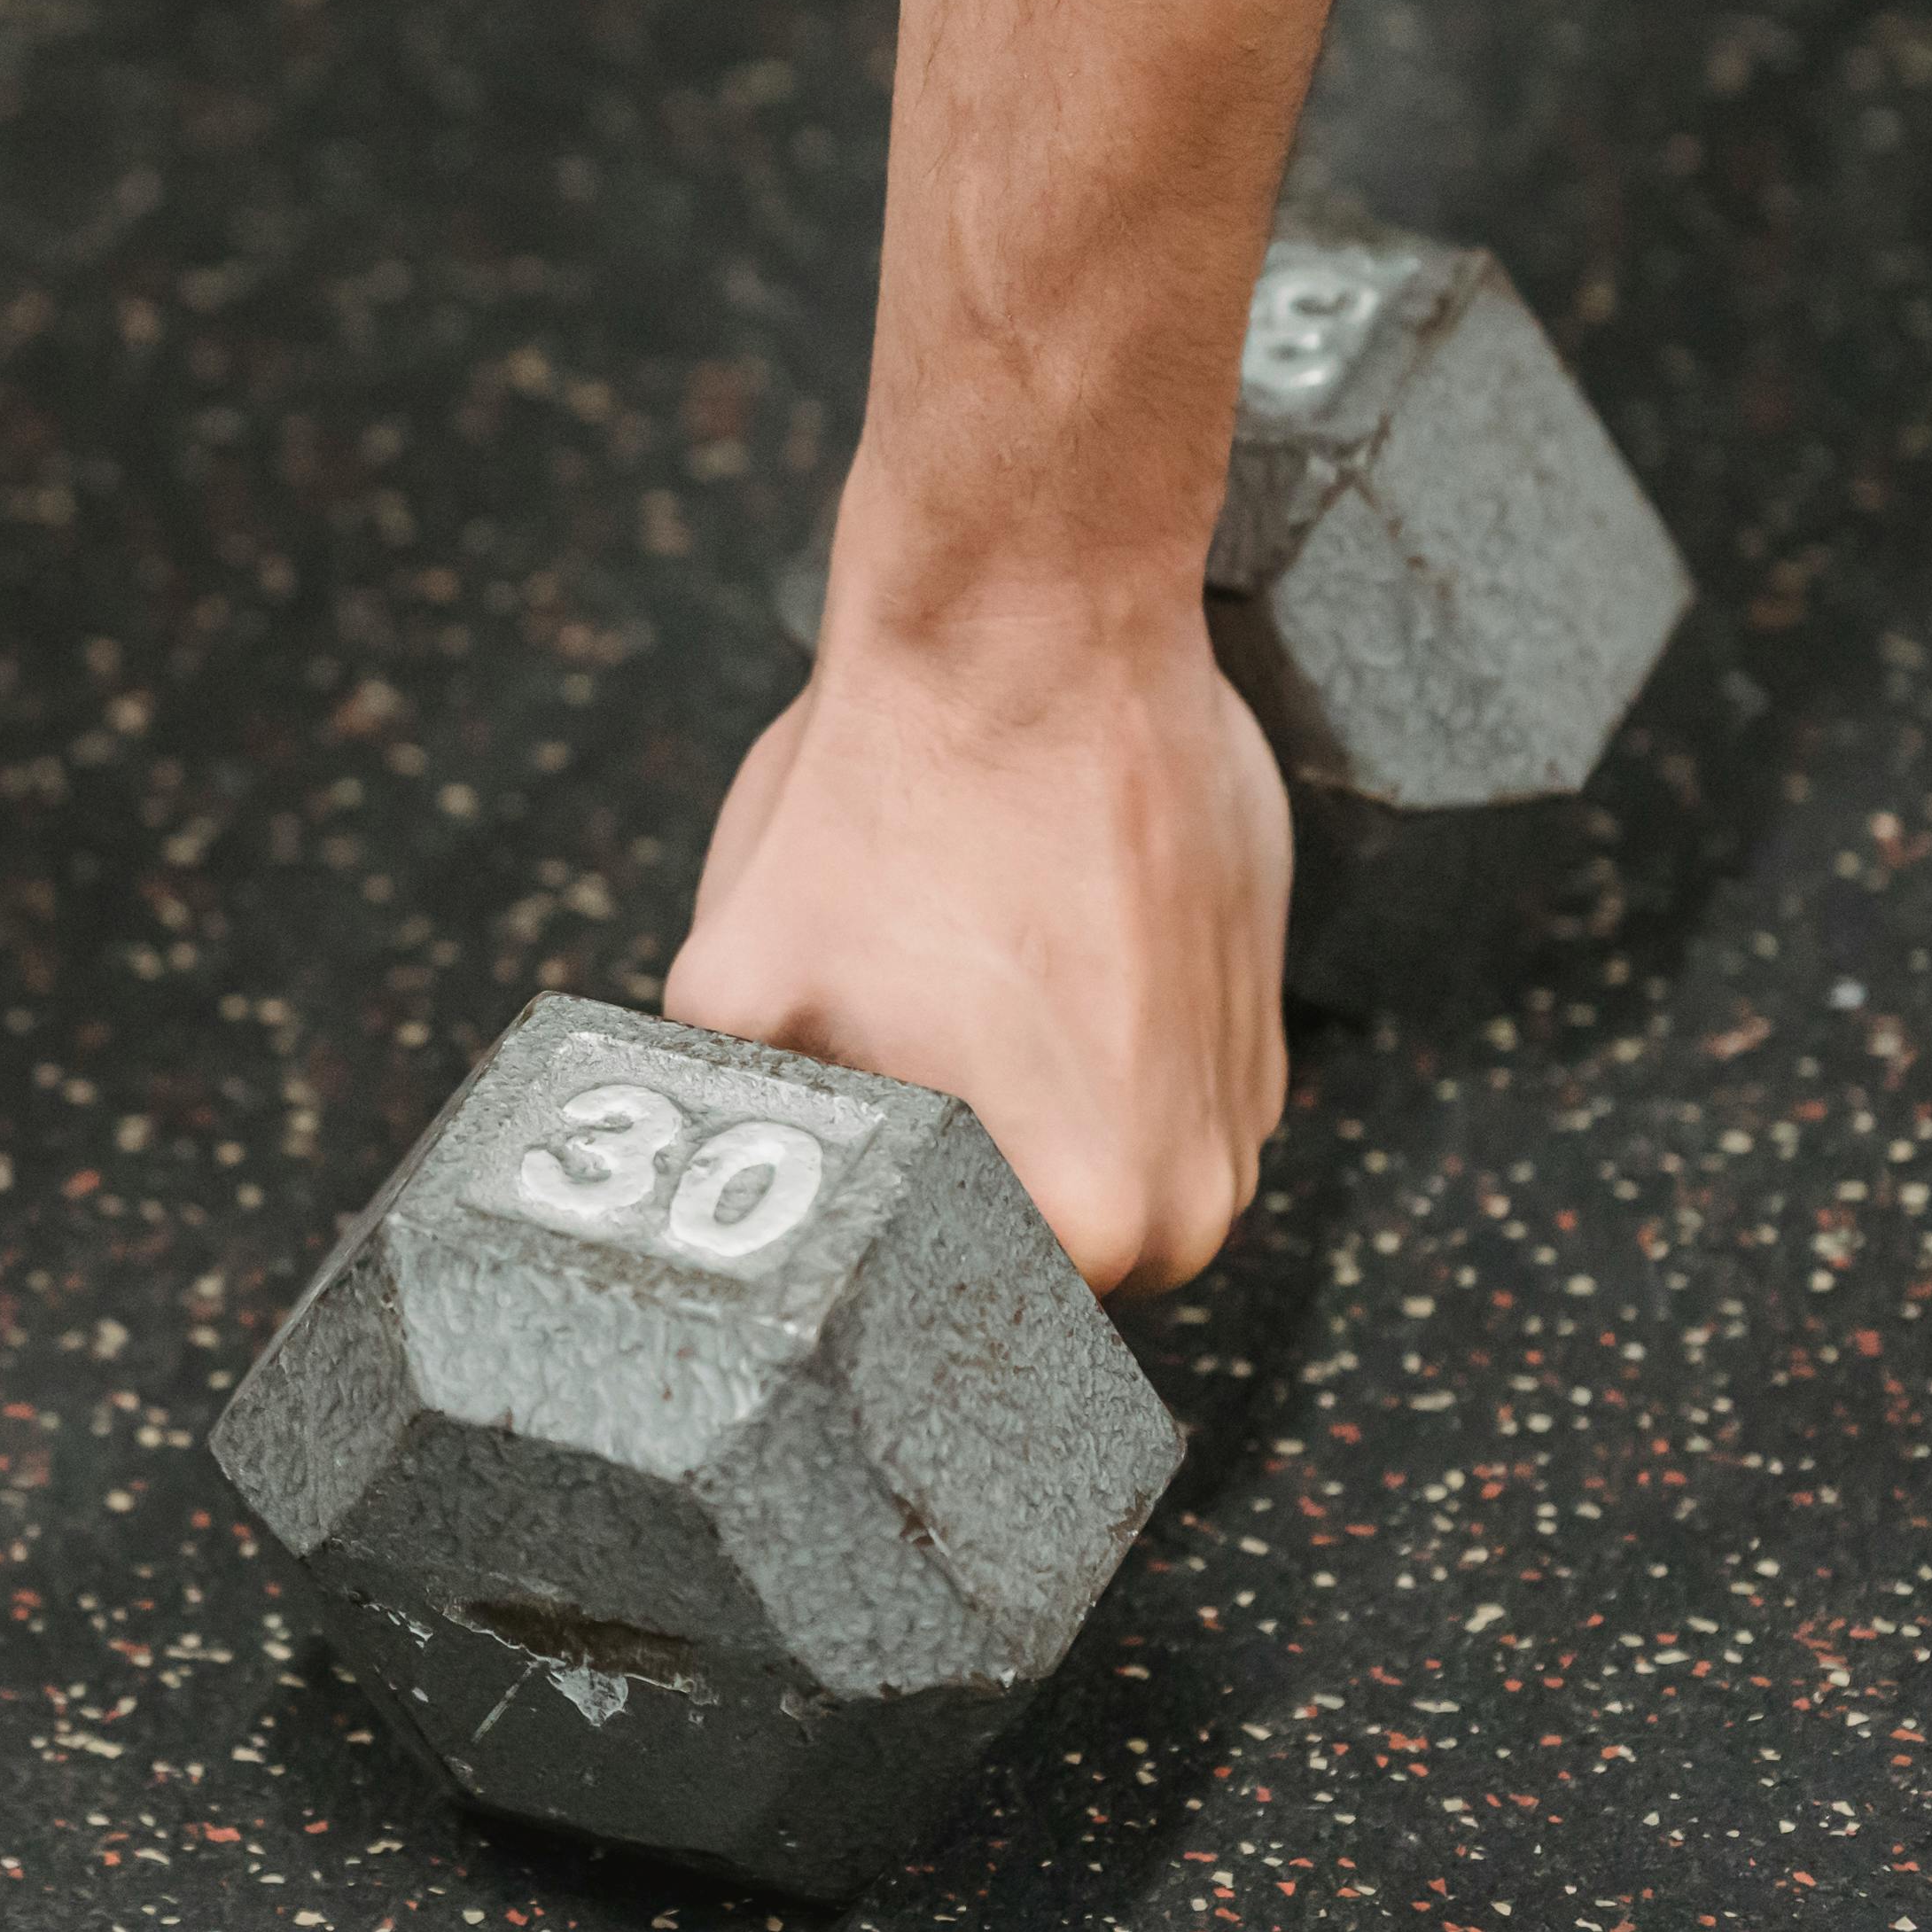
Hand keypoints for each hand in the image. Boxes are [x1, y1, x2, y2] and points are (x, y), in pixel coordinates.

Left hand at [665, 592, 1290, 1294]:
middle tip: (877, 1061)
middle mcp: (1203, 1186)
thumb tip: (673, 1206)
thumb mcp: (734, 986)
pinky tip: (1012, 936)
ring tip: (948, 985)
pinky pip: (1149, 1071)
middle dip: (947, 1178)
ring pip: (1095, 1154)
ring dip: (1019, 1101)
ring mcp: (1245, 1093)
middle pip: (1035, 1247)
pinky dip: (1078, 1024)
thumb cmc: (892, 794)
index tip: (834, 1176)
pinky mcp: (1257, 1002)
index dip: (881, 1251)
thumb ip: (717, 1133)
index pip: (968, 1315)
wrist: (1034, 616)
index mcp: (1099, 1222)